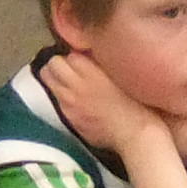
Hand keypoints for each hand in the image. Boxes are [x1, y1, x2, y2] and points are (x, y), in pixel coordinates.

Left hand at [41, 47, 164, 154]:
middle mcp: (75, 86)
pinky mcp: (70, 120)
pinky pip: (58, 102)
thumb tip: (90, 55)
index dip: (77, 56)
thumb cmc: (138, 102)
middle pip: (51, 65)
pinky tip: (79, 103)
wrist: (137, 132)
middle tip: (69, 68)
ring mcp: (69, 105)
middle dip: (58, 64)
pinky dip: (64, 99)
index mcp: (91, 71)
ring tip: (70, 83)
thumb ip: (102, 62)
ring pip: (48, 82)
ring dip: (56, 80)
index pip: (69, 54)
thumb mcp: (124, 72)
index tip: (83, 59)